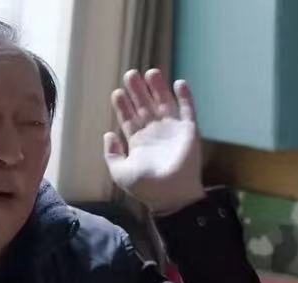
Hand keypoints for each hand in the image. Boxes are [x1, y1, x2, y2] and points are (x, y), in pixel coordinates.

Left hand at [103, 69, 204, 213]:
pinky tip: (179, 83)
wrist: (171, 195)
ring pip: (164, 103)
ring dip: (158, 88)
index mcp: (138, 142)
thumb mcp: (120, 172)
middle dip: (137, 91)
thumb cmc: (146, 187)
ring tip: (150, 72)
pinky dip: (185, 96)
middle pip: (145, 106)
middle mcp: (154, 132)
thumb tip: (108, 134)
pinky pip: (188, 110)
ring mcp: (172, 130)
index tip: (117, 92)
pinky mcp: (189, 131)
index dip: (123, 105)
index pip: (129, 118)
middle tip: (130, 74)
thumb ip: (112, 154)